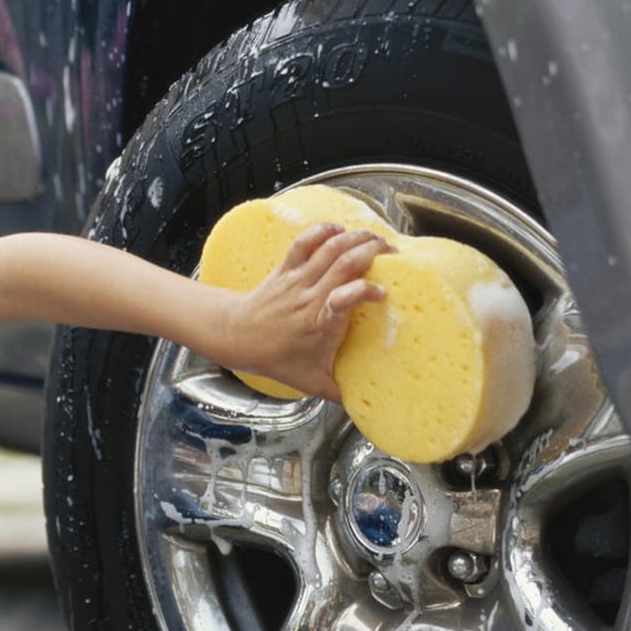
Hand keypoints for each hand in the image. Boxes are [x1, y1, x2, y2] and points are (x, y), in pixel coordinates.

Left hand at [230, 223, 391, 400]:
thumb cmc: (275, 358)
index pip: (345, 298)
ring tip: (377, 238)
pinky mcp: (286, 269)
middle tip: (394, 255)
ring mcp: (296, 280)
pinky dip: (322, 230)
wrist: (237, 337)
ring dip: (356, 237)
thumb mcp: (310, 382)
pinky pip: (303, 242)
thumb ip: (340, 391)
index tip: (383, 294)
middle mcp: (308, 297)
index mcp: (318, 323)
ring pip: (329, 248)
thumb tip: (368, 403)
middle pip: (344, 262)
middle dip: (372, 252)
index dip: (366, 291)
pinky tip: (339, 227)